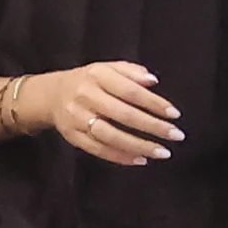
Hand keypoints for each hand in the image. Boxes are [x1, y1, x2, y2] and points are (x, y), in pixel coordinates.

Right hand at [35, 62, 182, 165]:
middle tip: (176, 135)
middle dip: (153, 127)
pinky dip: (121, 157)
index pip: (131, 91)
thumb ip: (131, 72)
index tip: (174, 114)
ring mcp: (77, 119)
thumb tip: (153, 81)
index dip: (154, 103)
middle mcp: (86, 97)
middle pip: (124, 115)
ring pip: (111, 136)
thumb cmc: (88, 81)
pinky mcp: (73, 137)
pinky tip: (141, 159)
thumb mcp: (108, 68)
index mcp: (97, 76)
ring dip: (139, 146)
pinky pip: (99, 150)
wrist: (52, 95)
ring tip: (162, 151)